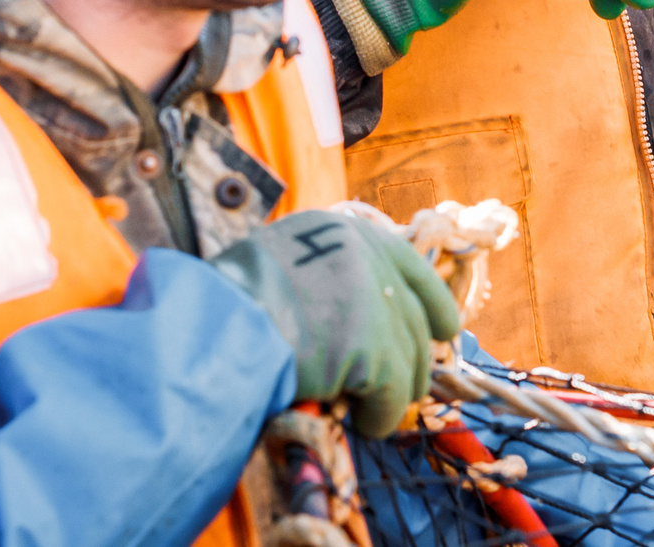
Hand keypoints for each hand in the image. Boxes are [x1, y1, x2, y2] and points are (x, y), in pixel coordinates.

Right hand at [209, 211, 461, 436]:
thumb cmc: (220, 308)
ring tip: (367, 410)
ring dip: (391, 392)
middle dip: (409, 357)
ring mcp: (372, 300)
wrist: (209, 333)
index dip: (429, 301)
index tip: (444, 328)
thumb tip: (347, 317)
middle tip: (399, 387)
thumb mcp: (274, 265)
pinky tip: (362, 424)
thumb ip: (317, 278)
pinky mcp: (374, 349)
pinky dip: (380, 417)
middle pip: (410, 317)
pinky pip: (392, 396)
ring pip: (407, 360)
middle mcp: (364, 256)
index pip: (406, 263)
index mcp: (337, 230)